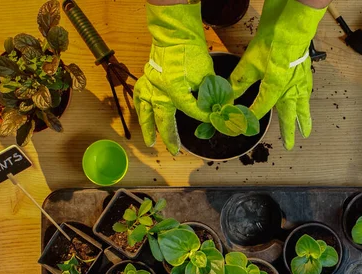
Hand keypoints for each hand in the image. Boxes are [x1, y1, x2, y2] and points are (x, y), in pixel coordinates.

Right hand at [134, 3, 213, 154]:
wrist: (175, 35)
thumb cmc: (191, 52)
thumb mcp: (207, 74)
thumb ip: (212, 94)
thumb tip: (222, 108)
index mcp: (174, 90)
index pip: (190, 110)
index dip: (202, 117)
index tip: (212, 120)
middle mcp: (158, 91)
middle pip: (164, 118)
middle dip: (170, 137)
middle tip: (175, 151)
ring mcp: (149, 86)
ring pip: (146, 112)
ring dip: (149, 128)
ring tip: (150, 142)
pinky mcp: (146, 80)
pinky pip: (140, 99)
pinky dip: (142, 110)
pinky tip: (144, 118)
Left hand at [230, 0, 325, 149]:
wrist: (291, 24)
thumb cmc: (272, 41)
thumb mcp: (249, 62)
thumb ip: (238, 81)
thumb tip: (226, 95)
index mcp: (275, 89)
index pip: (260, 109)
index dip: (249, 118)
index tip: (241, 125)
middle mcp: (290, 89)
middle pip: (289, 115)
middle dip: (288, 131)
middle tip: (289, 145)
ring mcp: (300, 81)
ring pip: (302, 106)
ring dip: (303, 119)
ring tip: (306, 132)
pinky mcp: (305, 72)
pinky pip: (306, 93)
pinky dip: (306, 101)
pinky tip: (304, 101)